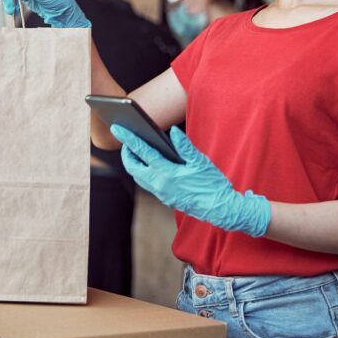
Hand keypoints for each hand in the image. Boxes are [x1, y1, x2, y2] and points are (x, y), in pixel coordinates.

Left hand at [111, 124, 270, 236]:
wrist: (220, 209)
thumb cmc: (213, 183)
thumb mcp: (200, 161)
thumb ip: (185, 146)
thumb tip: (172, 131)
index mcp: (167, 173)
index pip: (143, 153)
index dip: (128, 139)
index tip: (117, 128)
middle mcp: (160, 185)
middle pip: (133, 168)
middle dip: (127, 153)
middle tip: (126, 140)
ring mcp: (161, 194)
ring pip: (139, 177)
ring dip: (134, 164)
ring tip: (135, 150)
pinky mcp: (165, 198)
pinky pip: (148, 184)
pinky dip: (144, 172)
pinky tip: (150, 164)